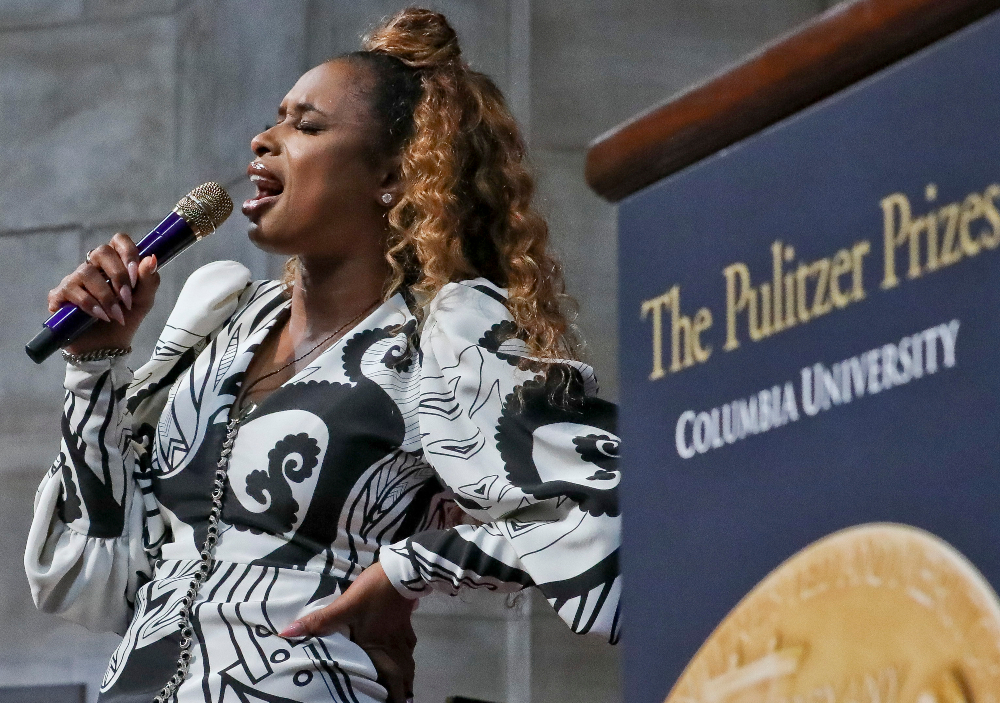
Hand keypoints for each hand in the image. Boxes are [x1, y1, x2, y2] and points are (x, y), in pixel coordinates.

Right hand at [48, 233, 160, 354]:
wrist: (108, 347)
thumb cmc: (125, 319)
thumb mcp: (144, 301)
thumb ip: (149, 280)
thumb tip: (151, 258)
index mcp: (115, 264)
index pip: (119, 240)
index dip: (128, 253)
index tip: (136, 277)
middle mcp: (93, 267)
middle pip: (101, 252)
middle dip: (119, 276)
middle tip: (128, 299)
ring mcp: (74, 280)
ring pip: (87, 272)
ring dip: (106, 296)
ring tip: (116, 315)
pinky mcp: (59, 295)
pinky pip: (71, 290)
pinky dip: (89, 304)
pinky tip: (100, 317)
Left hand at [280, 562, 417, 702]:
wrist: (399, 571)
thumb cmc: (372, 593)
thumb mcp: (343, 607)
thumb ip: (318, 622)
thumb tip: (287, 633)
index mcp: (377, 647)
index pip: (390, 678)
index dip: (393, 695)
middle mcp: (392, 646)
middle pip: (403, 674)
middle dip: (402, 691)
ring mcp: (401, 634)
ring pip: (408, 662)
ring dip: (405, 677)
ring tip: (403, 688)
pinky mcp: (405, 622)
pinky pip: (408, 647)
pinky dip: (406, 657)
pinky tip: (402, 654)